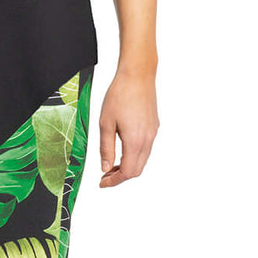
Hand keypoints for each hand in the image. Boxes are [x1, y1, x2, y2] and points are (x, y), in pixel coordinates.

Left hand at [98, 66, 158, 185]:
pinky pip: (146, 148)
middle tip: (105, 175)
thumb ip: (106, 148)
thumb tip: (105, 167)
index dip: (114, 181)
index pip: (128, 172)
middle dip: (121, 176)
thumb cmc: (120, 95)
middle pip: (137, 169)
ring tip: (112, 163)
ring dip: (128, 165)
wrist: (137, 75)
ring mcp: (153, 133)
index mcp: (135, 141)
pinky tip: (123, 148)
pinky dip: (135, 155)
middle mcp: (148, 139)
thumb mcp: (106, 123)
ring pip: (143, 159)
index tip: (103, 182)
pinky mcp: (154, 126)